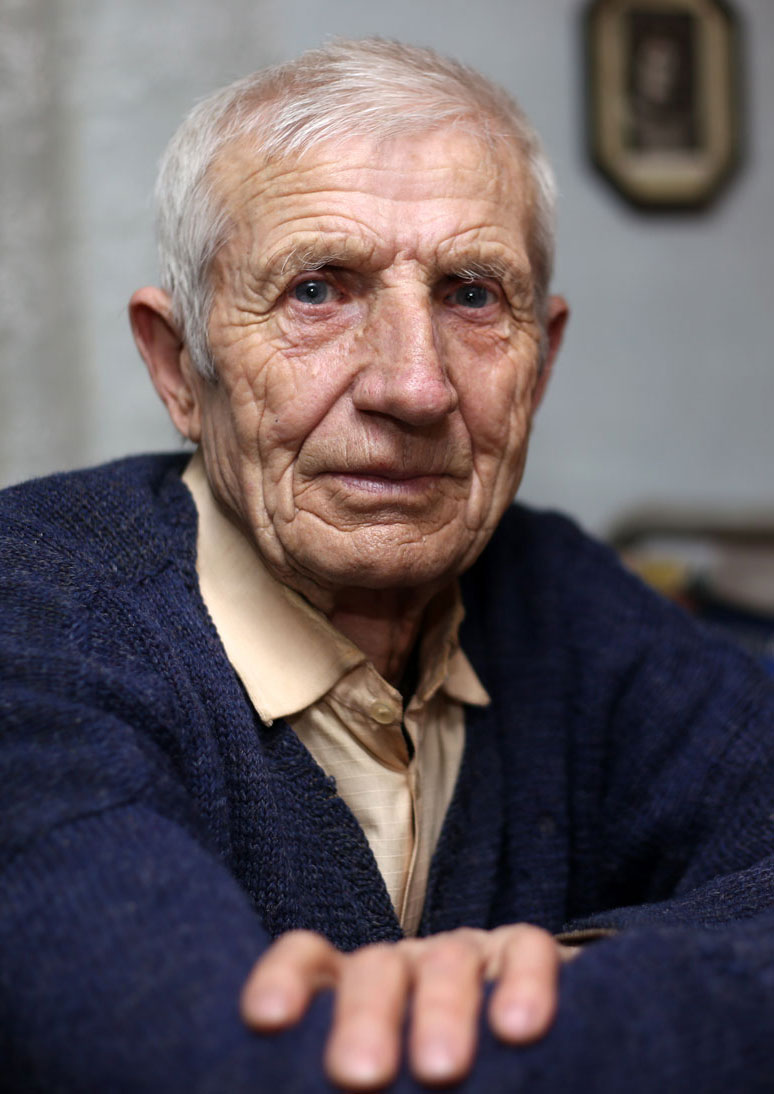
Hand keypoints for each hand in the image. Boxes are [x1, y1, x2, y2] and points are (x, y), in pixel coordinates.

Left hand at [240, 925, 577, 1089]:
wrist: (513, 1052)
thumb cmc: (409, 1081)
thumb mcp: (380, 1078)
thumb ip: (343, 1079)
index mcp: (350, 994)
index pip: (307, 961)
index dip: (283, 979)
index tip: (266, 1018)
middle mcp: (402, 965)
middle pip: (374, 969)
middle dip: (366, 1018)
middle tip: (359, 1075)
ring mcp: (464, 954)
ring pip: (447, 961)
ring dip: (441, 1010)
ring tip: (439, 1069)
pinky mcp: (524, 953)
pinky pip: (526, 950)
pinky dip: (523, 983)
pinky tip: (518, 1029)